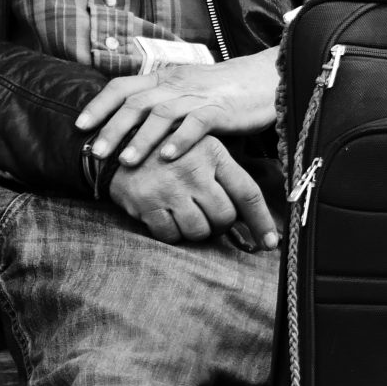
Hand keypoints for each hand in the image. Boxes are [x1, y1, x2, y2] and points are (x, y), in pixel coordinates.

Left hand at [76, 47, 279, 166]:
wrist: (265, 79)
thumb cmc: (222, 91)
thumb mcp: (185, 91)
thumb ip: (160, 102)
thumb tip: (127, 123)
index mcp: (165, 78)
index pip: (123, 86)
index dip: (99, 105)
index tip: (80, 126)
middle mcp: (176, 84)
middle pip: (136, 102)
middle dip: (112, 127)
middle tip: (95, 152)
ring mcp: (198, 96)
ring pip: (161, 114)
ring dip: (140, 138)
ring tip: (124, 161)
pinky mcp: (220, 110)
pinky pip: (196, 124)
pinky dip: (179, 140)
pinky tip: (167, 158)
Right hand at [106, 137, 279, 248]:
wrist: (115, 142)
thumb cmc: (167, 147)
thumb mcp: (200, 144)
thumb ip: (226, 171)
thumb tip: (252, 211)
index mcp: (213, 153)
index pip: (247, 193)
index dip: (262, 222)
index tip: (271, 243)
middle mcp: (193, 170)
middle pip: (225, 217)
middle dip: (221, 224)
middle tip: (209, 216)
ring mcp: (169, 189)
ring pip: (200, 231)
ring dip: (197, 231)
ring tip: (187, 215)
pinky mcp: (146, 205)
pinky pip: (171, 236)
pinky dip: (173, 233)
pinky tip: (167, 217)